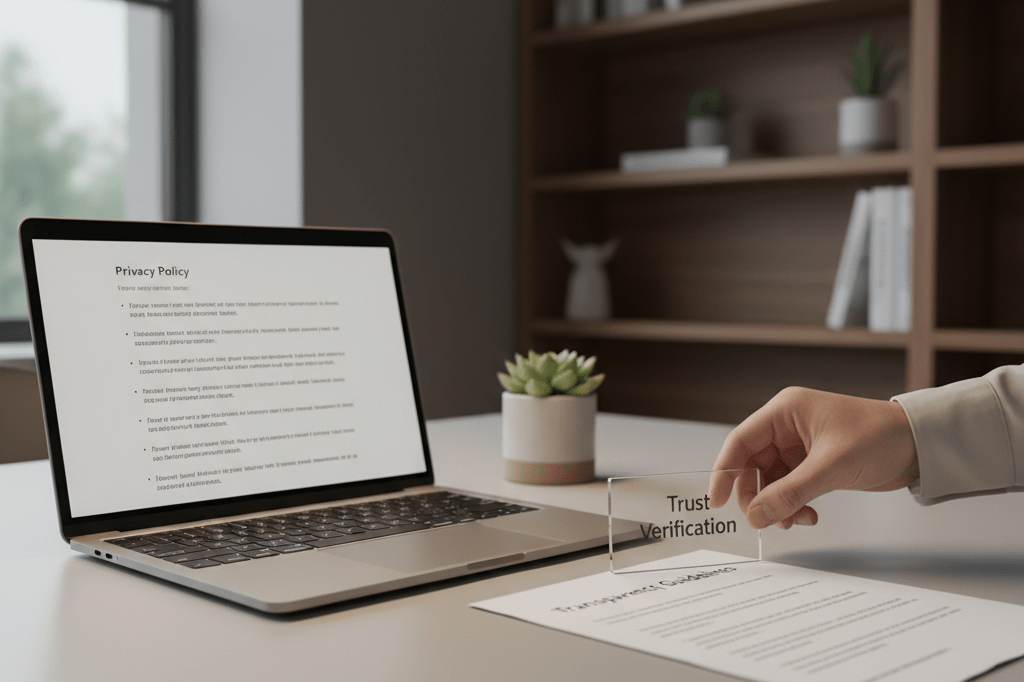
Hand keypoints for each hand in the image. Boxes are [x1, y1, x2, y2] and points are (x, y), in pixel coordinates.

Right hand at [709, 387, 918, 529]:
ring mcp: (799, 445)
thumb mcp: (831, 466)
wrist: (919, 445)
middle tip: (765, 519)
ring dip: (776, 503)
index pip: (740, 441)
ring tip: (794, 520)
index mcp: (785, 411)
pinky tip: (807, 515)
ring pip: (769, 479)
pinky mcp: (812, 462)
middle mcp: (787, 426)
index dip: (725, 471)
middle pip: (751, 464)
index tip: (717, 500)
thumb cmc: (879, 437)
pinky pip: (788, 486)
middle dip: (756, 494)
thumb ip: (790, 492)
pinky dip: (792, 504)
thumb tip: (756, 515)